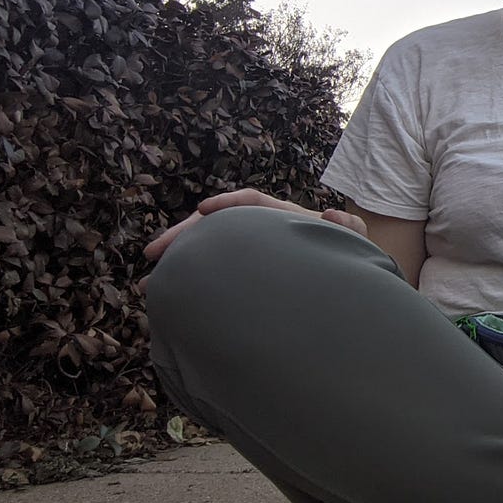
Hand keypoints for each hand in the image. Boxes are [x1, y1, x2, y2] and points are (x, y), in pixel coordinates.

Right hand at [142, 188, 366, 266]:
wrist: (347, 283)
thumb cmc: (349, 259)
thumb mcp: (354, 244)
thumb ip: (348, 229)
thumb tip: (332, 214)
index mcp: (283, 218)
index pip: (251, 202)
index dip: (226, 204)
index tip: (203, 211)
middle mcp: (260, 230)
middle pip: (215, 226)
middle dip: (183, 235)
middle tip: (154, 252)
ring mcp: (248, 252)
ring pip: (205, 251)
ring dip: (177, 262)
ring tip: (149, 284)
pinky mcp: (240, 274)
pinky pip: (208, 273)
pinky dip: (187, 282)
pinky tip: (167, 299)